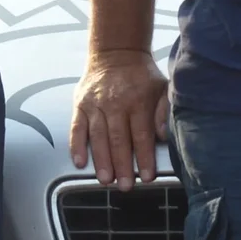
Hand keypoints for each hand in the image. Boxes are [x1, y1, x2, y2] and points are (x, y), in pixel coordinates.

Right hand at [69, 50, 169, 188]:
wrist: (116, 52)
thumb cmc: (142, 76)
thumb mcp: (162, 87)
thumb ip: (164, 111)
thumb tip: (164, 135)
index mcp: (138, 101)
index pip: (142, 135)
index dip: (144, 157)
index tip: (147, 177)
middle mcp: (115, 103)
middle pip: (119, 139)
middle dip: (122, 165)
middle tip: (125, 186)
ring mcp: (95, 104)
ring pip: (98, 136)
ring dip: (101, 160)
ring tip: (105, 180)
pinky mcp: (80, 104)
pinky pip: (76, 127)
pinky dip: (76, 145)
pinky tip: (79, 162)